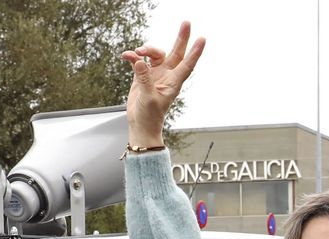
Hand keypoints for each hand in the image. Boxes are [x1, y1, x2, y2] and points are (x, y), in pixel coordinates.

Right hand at [121, 21, 205, 147]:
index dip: (195, 52)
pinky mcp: (142, 76)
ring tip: (136, 52)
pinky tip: (126, 56)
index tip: (202, 39)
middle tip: (186, 22)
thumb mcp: (149, 98)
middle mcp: (166, 75)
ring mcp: (155, 74)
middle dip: (181, 38)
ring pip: (154, 54)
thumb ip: (144, 79)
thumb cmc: (150, 116)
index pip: (187, 64)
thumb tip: (140, 62)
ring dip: (146, 49)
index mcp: (173, 82)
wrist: (141, 125)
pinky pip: (139, 60)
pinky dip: (133, 56)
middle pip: (176, 52)